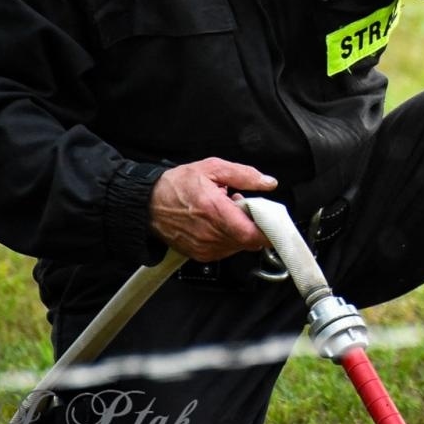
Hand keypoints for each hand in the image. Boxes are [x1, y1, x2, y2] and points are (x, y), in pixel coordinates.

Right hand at [148, 157, 276, 262]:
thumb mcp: (212, 168)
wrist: (147, 204)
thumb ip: (244, 175)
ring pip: (238, 246)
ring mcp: (203, 247)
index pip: (250, 234)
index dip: (268, 232)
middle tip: (247, 209)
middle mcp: (209, 234)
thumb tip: (268, 182)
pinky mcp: (199, 255)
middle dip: (254, 225)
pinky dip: (229, 238)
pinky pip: (225, 250)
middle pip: (248, 241)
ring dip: (242, 232)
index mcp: (214, 211)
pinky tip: (220, 223)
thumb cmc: (176, 185)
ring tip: (230, 214)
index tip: (276, 223)